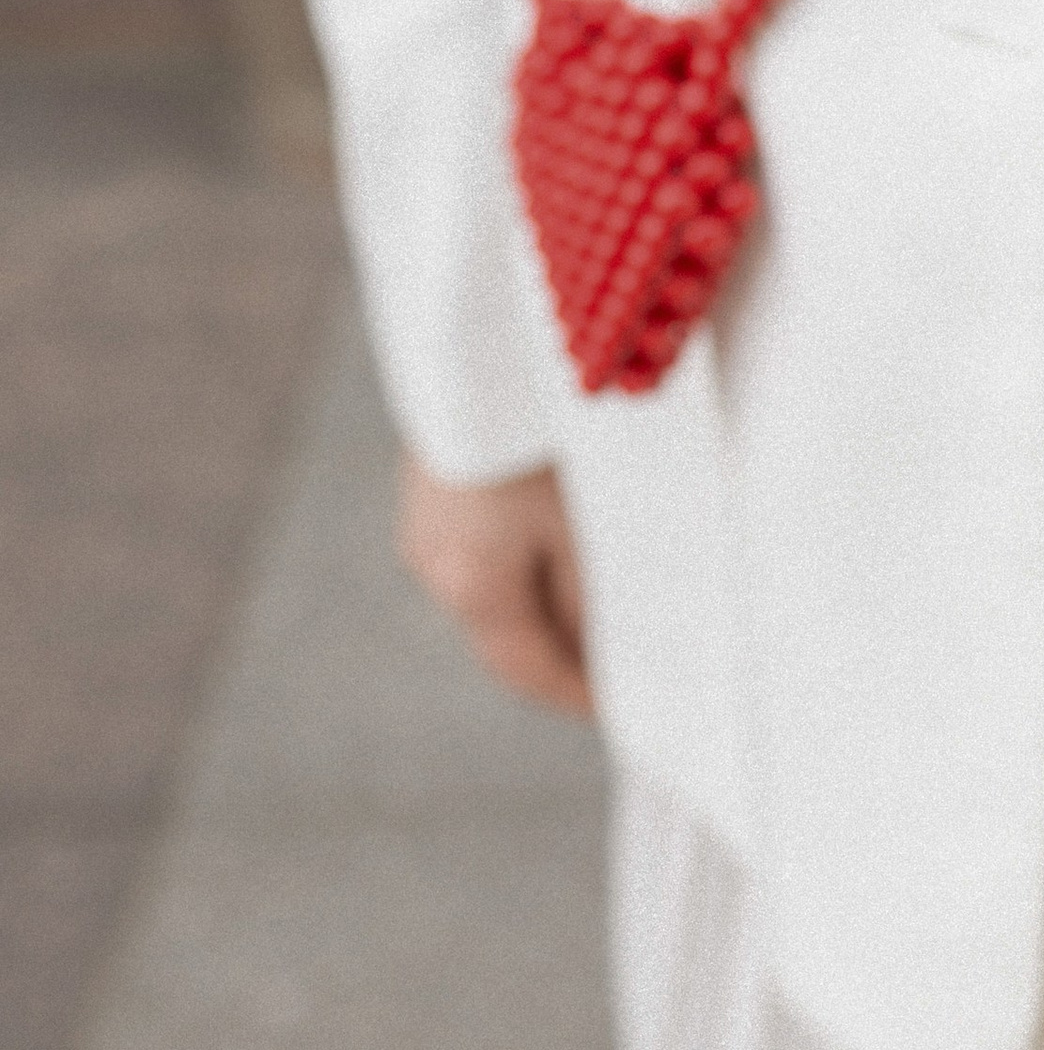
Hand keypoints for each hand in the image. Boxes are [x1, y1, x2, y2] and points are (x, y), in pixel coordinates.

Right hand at [397, 454, 593, 718]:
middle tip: (614, 660)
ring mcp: (424, 522)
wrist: (476, 341)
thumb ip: (590, 600)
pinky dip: (521, 558)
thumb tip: (600, 652)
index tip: (613, 708)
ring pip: (492, 587)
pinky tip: (560, 539)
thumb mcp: (583, 526)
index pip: (530, 671)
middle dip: (559, 652)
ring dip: (541, 602)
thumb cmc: (541, 432)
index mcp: (474, 587)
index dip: (576, 696)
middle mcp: (434, 563)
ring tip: (598, 599)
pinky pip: (480, 544)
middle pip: (505, 634)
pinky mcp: (430, 483)